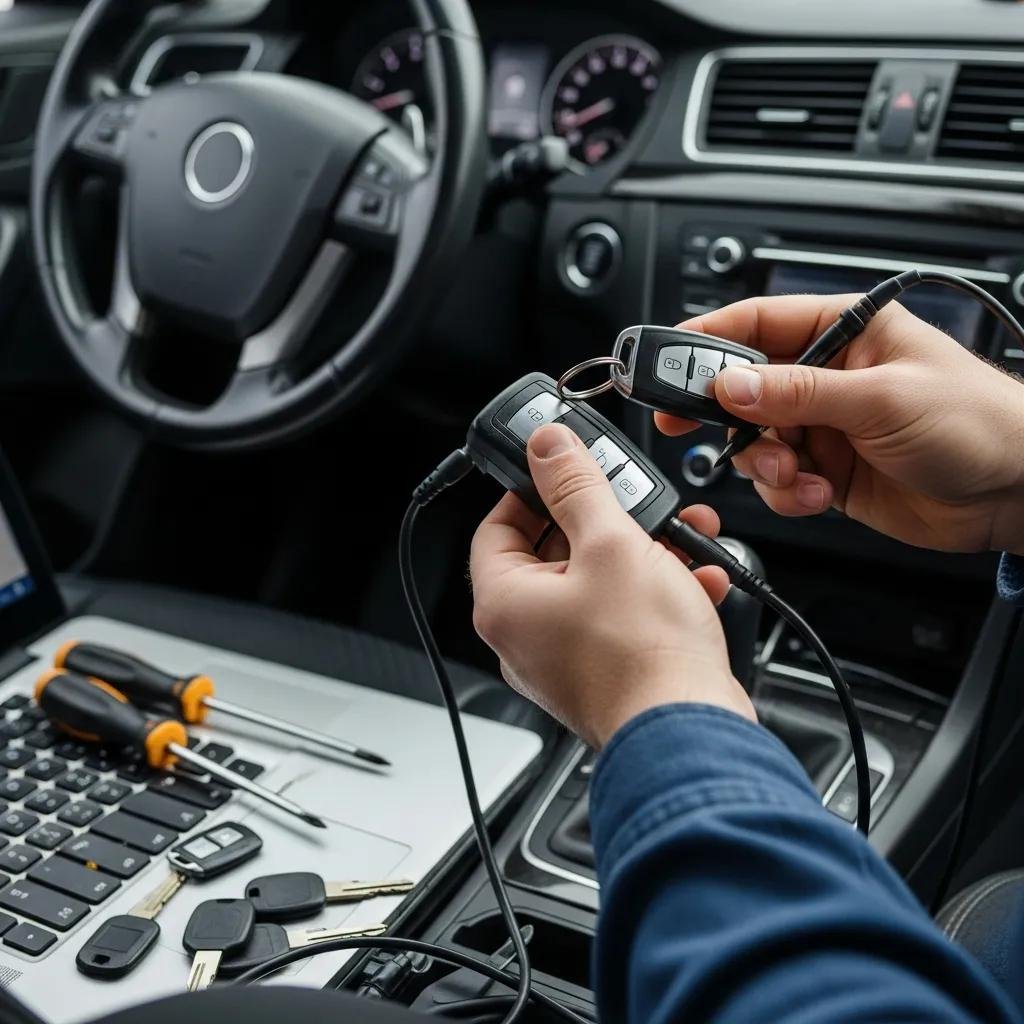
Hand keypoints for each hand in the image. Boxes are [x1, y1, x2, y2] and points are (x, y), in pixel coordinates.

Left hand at [469, 423, 753, 748]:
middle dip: (605, 520)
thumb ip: (576, 485)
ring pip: (597, 584)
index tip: (563, 472)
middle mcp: (525, 636)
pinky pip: (622, 618)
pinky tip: (696, 581)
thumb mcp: (611, 543)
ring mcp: (565, 659)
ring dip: (642, 553)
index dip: (529, 492)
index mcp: (504, 603)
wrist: (691, 732)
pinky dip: (656, 593)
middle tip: (634, 501)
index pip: (495, 527)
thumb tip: (547, 445)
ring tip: (681, 537)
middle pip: (552, 553)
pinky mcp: (606, 674)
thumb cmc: (642, 653)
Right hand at [656, 295, 1023, 555]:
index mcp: (844, 333)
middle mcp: (827, 377)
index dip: (705, 341)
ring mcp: (824, 426)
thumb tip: (731, 385)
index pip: (756, 324)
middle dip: (720, 412)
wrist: (1017, 492)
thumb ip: (799, 393)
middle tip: (683, 423)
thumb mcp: (882, 398)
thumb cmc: (979, 421)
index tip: (665, 362)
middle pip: (743, 386)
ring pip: (754, 440)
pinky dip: (787, 492)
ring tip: (796, 473)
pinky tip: (819, 492)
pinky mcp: (828, 470)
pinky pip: (778, 480)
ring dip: (763, 463)